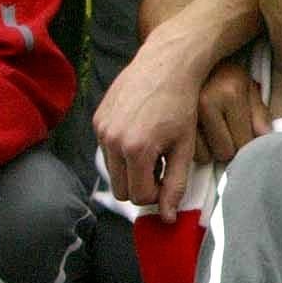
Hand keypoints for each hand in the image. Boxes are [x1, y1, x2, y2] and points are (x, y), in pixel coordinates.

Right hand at [96, 44, 224, 216]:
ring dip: (131, 169)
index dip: (157, 192)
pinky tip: (142, 134)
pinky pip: (106, 150)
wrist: (166, 65)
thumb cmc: (182, 105)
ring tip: (154, 150)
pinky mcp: (96, 119)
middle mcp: (112, 140)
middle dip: (141, 184)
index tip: (169, 176)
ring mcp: (100, 129)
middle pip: (120, 189)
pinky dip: (122, 151)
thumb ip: (176, 185)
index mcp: (136, 150)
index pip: (138, 196)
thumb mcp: (185, 147)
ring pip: (112, 171)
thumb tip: (166, 218)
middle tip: (162, 166)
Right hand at [192, 56, 270, 167]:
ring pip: (203, 156)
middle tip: (226, 132)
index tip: (243, 135)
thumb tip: (265, 137)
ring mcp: (182, 110)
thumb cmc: (223, 75)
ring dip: (208, 149)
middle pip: (224, 152)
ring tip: (208, 130)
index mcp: (230, 92)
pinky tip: (193, 132)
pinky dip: (191, 147)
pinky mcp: (167, 120)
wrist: (185, 57)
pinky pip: (183, 151)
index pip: (245, 142)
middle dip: (227, 147)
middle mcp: (205, 101)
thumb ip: (259, 113)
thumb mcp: (246, 86)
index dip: (247, 143)